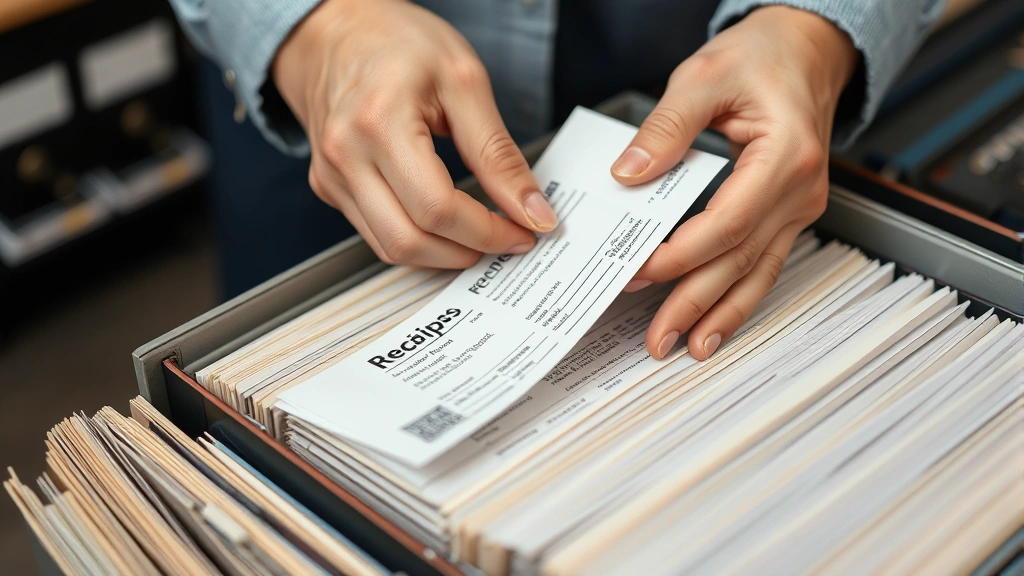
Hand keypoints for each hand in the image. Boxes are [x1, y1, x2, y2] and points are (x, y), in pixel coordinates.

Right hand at [273, 0, 557, 267]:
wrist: (335, 30)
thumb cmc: (397, 42)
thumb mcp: (464, 82)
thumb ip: (498, 153)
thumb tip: (532, 209)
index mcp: (380, 123)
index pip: (438, 207)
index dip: (488, 231)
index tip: (523, 231)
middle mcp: (346, 156)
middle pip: (410, 241)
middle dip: (468, 251)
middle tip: (506, 238)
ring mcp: (332, 176)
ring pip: (390, 249)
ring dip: (443, 255)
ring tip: (480, 234)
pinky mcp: (330, 187)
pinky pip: (376, 235)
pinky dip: (418, 241)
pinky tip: (447, 225)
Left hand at [612, 6, 858, 360]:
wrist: (805, 49)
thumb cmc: (763, 57)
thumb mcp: (704, 77)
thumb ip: (664, 128)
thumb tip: (628, 174)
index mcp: (786, 154)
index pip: (728, 222)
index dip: (682, 255)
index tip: (640, 270)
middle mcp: (800, 189)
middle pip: (741, 259)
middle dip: (696, 303)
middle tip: (659, 339)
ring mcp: (799, 205)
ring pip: (758, 272)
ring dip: (720, 315)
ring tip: (687, 349)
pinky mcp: (789, 213)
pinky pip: (765, 264)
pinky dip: (739, 298)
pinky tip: (716, 325)